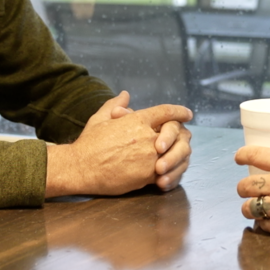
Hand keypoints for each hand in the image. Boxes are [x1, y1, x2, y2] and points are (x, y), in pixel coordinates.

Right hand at [46, 92, 192, 196]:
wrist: (81, 168)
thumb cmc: (88, 143)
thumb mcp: (100, 118)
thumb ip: (115, 105)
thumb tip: (125, 94)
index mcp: (137, 119)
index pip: (166, 111)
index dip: (179, 111)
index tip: (188, 114)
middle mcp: (147, 136)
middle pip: (177, 133)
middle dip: (182, 136)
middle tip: (184, 138)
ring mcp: (149, 156)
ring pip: (175, 154)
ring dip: (178, 156)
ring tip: (177, 158)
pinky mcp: (147, 174)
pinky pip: (167, 173)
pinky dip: (170, 173)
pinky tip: (168, 174)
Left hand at [235, 146, 269, 241]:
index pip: (255, 155)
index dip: (243, 156)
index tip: (238, 158)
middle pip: (245, 186)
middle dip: (243, 188)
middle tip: (246, 190)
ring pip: (248, 208)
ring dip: (250, 208)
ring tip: (255, 209)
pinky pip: (263, 225)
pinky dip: (264, 223)